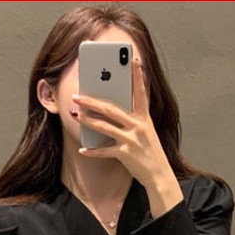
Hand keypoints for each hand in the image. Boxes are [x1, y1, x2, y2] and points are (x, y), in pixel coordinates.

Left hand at [72, 58, 182, 216]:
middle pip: (111, 109)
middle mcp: (138, 126)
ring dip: (87, 120)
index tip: (133, 59)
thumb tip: (113, 111)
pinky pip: (104, 151)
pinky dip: (92, 151)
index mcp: (144, 118)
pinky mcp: (125, 154)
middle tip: (77, 95)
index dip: (137, 76)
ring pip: (105, 127)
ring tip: (74, 114)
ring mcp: (131, 140)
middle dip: (92, 101)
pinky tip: (82, 149)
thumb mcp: (146, 133)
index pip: (140, 93)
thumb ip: (134, 121)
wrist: (160, 175)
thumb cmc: (151, 153)